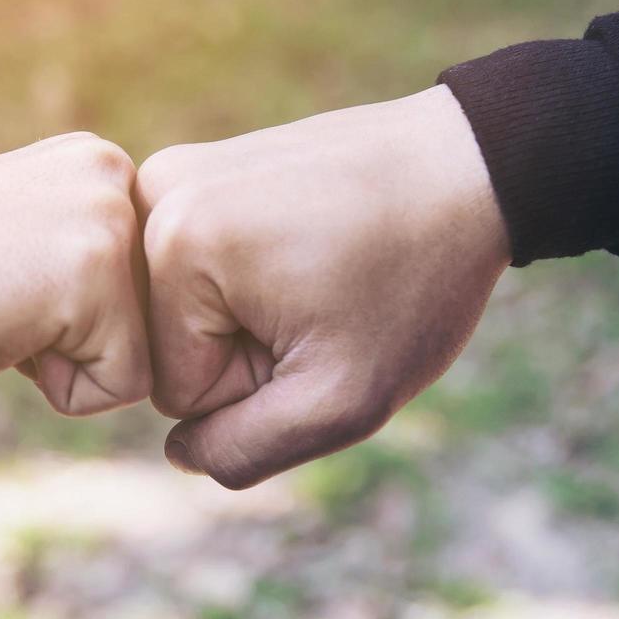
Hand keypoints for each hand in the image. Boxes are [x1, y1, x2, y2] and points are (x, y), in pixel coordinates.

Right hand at [0, 132, 150, 415]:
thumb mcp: (23, 234)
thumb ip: (85, 249)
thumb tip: (155, 309)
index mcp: (102, 164)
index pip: (142, 288)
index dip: (72, 315)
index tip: (3, 282)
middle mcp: (119, 177)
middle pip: (153, 320)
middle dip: (80, 340)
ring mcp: (112, 222)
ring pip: (143, 356)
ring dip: (70, 364)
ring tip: (2, 314)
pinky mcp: (100, 277)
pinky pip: (123, 386)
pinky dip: (61, 389)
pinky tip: (5, 334)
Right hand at [133, 86, 510, 487]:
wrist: (466, 170)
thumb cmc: (413, 281)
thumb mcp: (342, 402)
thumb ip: (244, 452)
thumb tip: (180, 452)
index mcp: (175, 245)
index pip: (174, 390)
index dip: (254, 386)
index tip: (317, 328)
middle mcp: (153, 195)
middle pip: (168, 346)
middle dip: (245, 348)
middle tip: (323, 302)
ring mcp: (170, 172)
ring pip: (179, 310)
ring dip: (245, 313)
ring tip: (316, 271)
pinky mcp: (195, 166)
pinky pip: (194, 269)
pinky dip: (246, 275)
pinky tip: (304, 243)